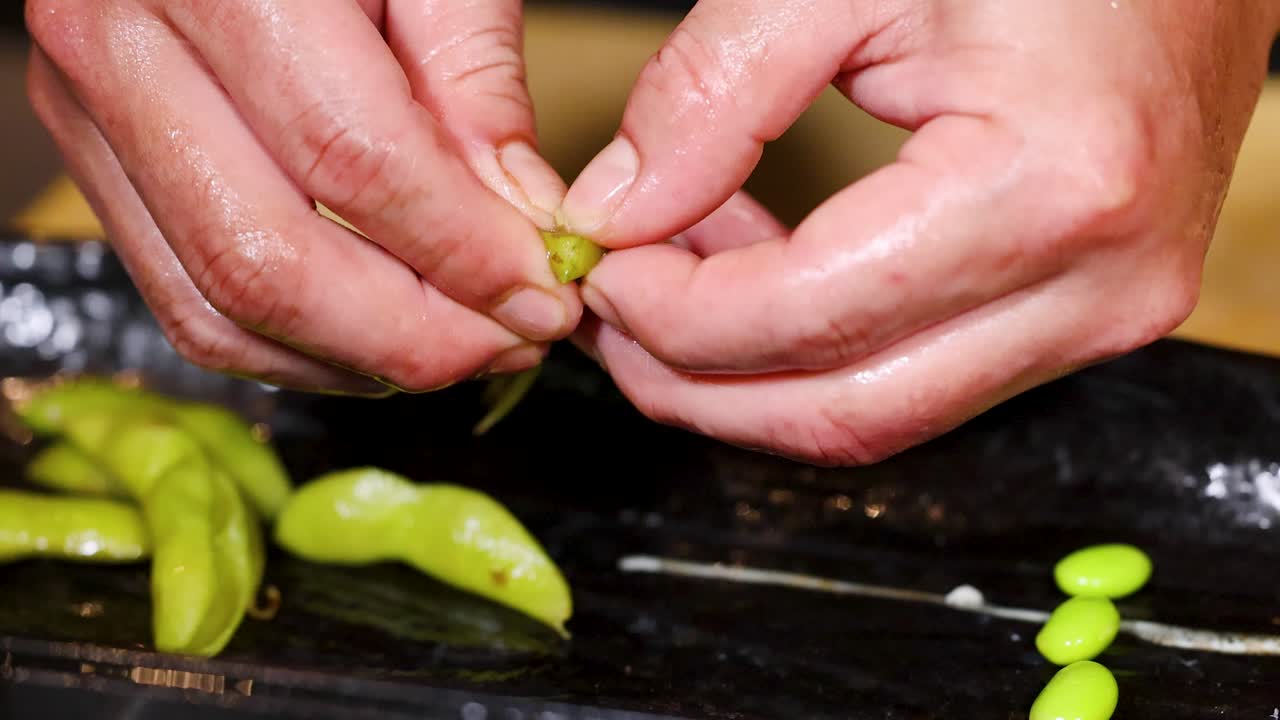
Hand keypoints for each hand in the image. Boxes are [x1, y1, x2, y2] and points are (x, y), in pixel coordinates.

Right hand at [25, 0, 579, 394]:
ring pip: (218, 308)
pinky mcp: (97, 162)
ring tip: (464, 349)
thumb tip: (524, 223)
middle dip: (414, 335)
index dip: (464, 253)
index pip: (353, 161)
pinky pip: (188, 303)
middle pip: (268, 262)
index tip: (548, 295)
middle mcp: (118, 46)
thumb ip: (475, 81)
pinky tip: (383, 340)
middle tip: (514, 342)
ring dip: (359, 359)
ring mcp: (89, 114)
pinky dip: (296, 349)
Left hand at [563, 1, 1279, 464]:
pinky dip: (821, 349)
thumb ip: (713, 93)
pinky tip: (760, 273)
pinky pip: (923, 373)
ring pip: (880, 413)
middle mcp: (1096, 284)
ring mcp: (1106, 313)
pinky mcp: (1091, 310)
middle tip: (610, 318)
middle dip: (695, 383)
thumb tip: (614, 210)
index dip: (674, 316)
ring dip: (752, 373)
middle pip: (841, 412)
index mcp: (1048, 187)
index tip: (600, 268)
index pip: (805, 320)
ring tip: (674, 281)